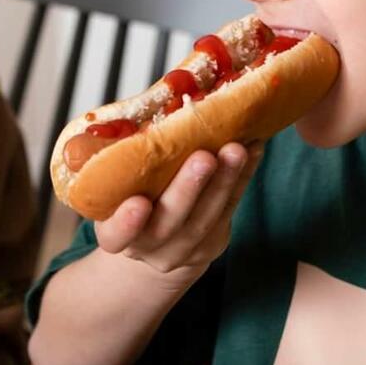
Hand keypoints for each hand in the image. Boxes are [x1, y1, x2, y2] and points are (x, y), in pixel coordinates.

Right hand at [94, 142, 263, 285]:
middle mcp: (146, 247)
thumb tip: (151, 114)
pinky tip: (252, 150)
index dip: (125, 224)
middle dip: (188, 189)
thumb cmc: (130, 196)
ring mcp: (182, 250)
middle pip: (168, 224)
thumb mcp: (118, 186)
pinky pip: (228, 210)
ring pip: (205, 219)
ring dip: (224, 181)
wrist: (155, 239)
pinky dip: (241, 179)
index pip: (115, 236)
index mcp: (113, 233)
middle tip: (204, 158)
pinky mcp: (212, 243)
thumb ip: (126, 163)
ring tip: (236, 149)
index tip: (138, 203)